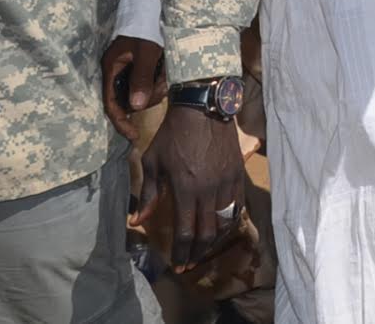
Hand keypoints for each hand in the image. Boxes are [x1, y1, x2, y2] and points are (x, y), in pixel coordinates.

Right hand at [101, 35, 165, 141]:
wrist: (154, 8)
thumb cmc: (147, 28)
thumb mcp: (146, 52)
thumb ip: (141, 78)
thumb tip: (135, 108)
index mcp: (111, 68)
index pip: (110, 103)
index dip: (121, 121)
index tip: (133, 136)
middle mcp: (117, 72)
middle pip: (129, 100)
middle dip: (148, 97)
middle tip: (164, 85)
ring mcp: (128, 71)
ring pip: (142, 93)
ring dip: (156, 87)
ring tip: (166, 72)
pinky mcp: (140, 69)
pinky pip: (149, 84)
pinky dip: (159, 81)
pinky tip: (165, 70)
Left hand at [137, 103, 245, 267]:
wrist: (203, 107)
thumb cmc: (173, 134)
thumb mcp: (153, 162)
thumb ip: (149, 194)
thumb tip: (137, 220)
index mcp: (185, 190)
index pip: (185, 233)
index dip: (181, 254)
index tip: (177, 266)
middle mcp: (209, 191)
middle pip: (206, 234)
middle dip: (197, 254)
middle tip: (189, 264)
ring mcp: (226, 183)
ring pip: (224, 223)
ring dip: (214, 241)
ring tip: (204, 249)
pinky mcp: (238, 174)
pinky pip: (237, 206)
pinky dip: (230, 222)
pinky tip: (222, 227)